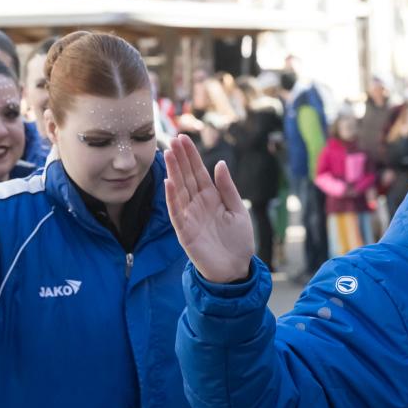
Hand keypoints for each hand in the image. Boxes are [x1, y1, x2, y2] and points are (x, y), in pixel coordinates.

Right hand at [164, 133, 253, 282]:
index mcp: (211, 197)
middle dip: (179, 159)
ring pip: (178, 191)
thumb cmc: (238, 241)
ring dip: (173, 172)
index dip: (191, 155)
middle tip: (173, 139)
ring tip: (168, 154)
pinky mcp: (185, 232)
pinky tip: (168, 183)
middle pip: (186, 177)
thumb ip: (227, 188)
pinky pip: (176, 213)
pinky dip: (171, 199)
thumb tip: (219, 164)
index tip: (183, 138)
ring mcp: (189, 217)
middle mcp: (197, 204)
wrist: (236, 269)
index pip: (198, 172)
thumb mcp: (238, 210)